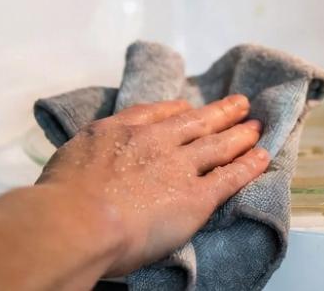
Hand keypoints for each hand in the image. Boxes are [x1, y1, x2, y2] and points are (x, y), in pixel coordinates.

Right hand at [38, 94, 269, 275]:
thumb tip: (90, 164)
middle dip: (220, 112)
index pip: (155, 113)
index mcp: (120, 131)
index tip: (189, 107)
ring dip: (240, 134)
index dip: (178, 110)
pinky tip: (262, 157)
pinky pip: (230, 176)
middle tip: (240, 104)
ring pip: (218, 144)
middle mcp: (154, 141)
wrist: (78, 220)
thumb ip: (88, 156)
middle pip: (195, 121)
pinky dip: (249, 165)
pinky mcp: (197, 196)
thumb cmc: (61, 198)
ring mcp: (178, 166)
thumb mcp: (69, 158)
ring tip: (257, 127)